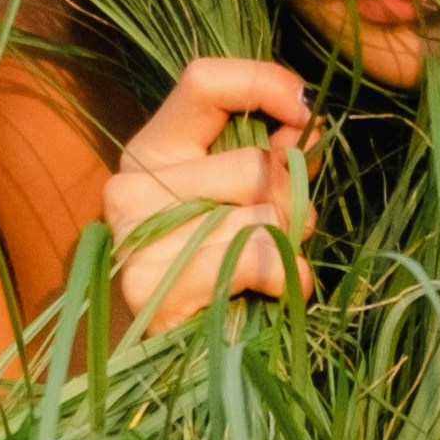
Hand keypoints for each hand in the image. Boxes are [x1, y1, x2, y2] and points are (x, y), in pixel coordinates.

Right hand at [102, 57, 318, 330]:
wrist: (176, 357)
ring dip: (288, 242)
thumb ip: (273, 155)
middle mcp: (131, 186)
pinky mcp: (153, 285)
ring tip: (270, 268)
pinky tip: (269, 292)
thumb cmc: (218, 269)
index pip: (203, 82)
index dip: (264, 83)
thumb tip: (309, 120)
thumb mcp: (245, 199)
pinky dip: (283, 276)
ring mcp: (136, 236)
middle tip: (285, 230)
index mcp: (152, 150)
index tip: (305, 110)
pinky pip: (255, 256)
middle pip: (252, 163)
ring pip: (260, 212)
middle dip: (293, 198)